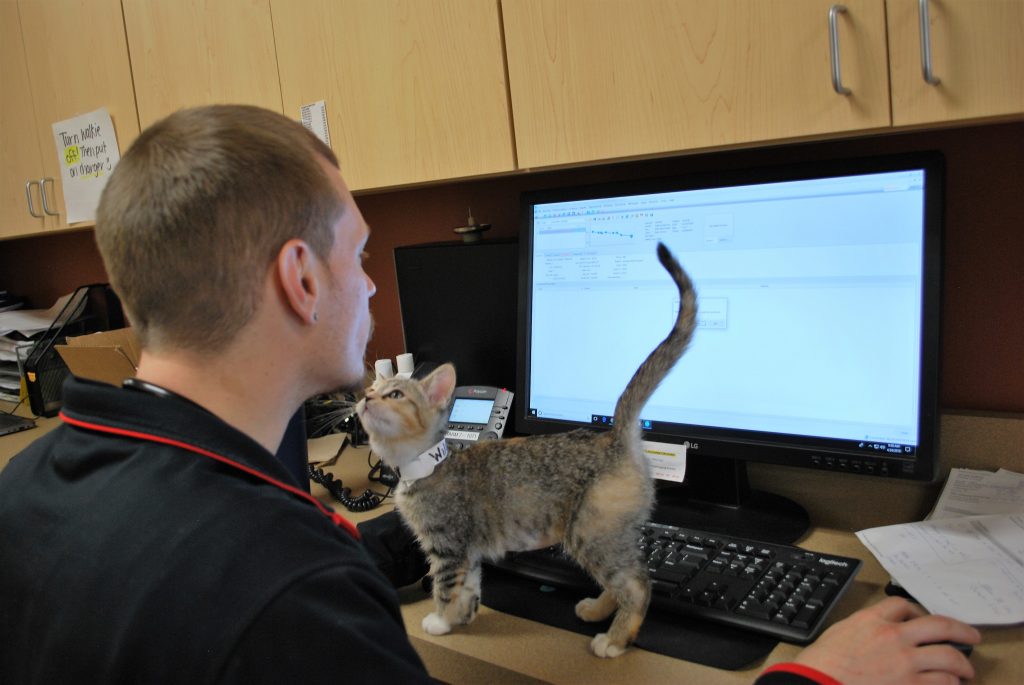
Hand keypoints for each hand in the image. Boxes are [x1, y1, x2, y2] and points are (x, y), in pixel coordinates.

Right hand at [793, 596, 980, 684]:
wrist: (817, 683)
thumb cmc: (822, 664)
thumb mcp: (840, 633)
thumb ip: (862, 629)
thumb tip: (875, 634)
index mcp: (872, 620)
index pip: (903, 605)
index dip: (917, 611)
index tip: (922, 619)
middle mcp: (893, 637)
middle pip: (938, 625)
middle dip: (961, 630)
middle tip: (972, 636)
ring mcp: (904, 662)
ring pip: (948, 656)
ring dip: (961, 664)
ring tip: (965, 670)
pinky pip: (942, 682)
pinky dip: (950, 684)